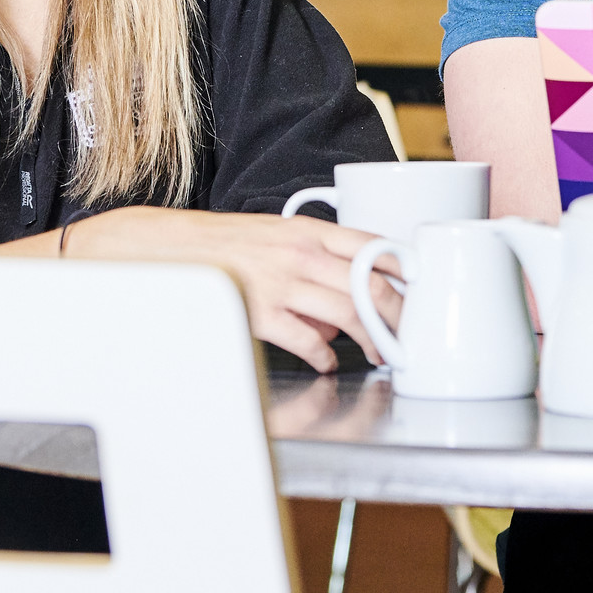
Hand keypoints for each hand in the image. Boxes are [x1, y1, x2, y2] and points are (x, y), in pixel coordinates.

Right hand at [66, 207, 403, 372]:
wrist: (166, 249)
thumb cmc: (221, 245)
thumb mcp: (274, 239)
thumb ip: (313, 266)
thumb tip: (338, 314)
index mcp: (308, 230)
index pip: (374, 247)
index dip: (408, 272)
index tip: (426, 292)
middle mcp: (300, 253)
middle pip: (372, 284)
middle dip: (401, 315)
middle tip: (411, 335)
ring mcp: (281, 282)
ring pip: (349, 312)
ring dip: (373, 339)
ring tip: (382, 354)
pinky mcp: (260, 311)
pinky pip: (307, 341)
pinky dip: (325, 357)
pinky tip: (328, 363)